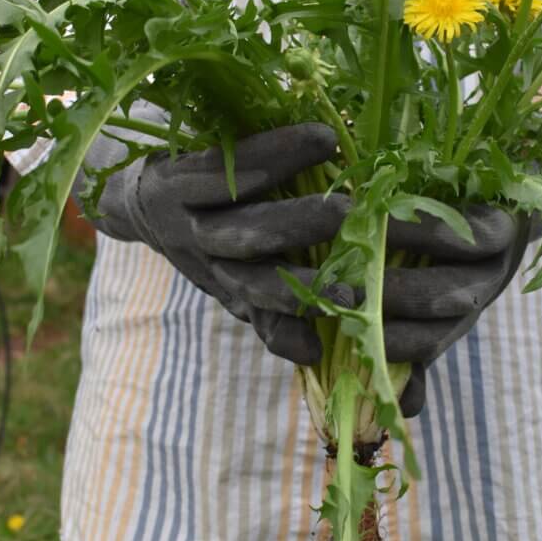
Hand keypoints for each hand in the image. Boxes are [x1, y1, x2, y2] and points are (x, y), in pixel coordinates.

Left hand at [77, 112, 527, 417]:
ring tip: (350, 208)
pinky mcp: (174, 180)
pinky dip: (276, 155)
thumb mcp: (259, 283)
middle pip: (264, 286)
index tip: (365, 332)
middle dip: (315, 286)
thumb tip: (407, 400)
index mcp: (237, 293)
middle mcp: (212, 268)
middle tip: (367, 278)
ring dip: (300, 222)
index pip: (277, 328)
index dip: (315, 336)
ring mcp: (188, 225)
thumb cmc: (220, 233)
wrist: (134, 190)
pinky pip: (228, 170)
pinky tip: (321, 140)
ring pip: (247, 232)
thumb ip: (323, 321)